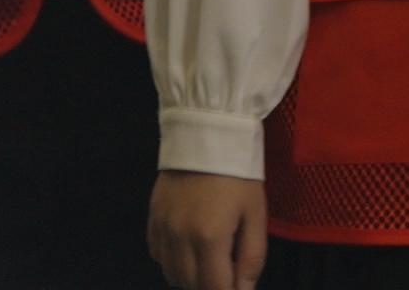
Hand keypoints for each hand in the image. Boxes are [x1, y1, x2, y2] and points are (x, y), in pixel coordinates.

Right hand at [148, 170, 269, 289]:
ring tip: (210, 262)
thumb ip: (252, 257)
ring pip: (172, 274)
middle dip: (211, 286)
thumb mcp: (256, 213)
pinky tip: (189, 248)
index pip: (214, 288)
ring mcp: (162, 229)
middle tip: (227, 272)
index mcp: (209, 238)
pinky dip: (173, 261)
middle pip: (191, 284)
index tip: (238, 289)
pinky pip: (158, 255)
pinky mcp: (152, 219)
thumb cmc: (238, 174)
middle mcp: (180, 238)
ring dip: (192, 277)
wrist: (207, 134)